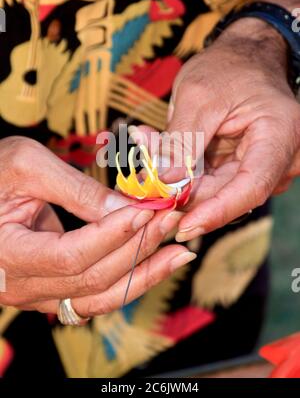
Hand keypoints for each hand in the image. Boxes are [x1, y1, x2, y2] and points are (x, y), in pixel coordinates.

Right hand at [0, 137, 194, 315]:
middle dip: (138, 248)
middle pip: (92, 279)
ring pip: (99, 297)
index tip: (147, 210)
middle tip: (172, 218)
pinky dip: (128, 280)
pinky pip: (95, 295)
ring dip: (143, 274)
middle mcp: (20, 285)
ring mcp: (36, 293)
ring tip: (179, 251)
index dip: (114, 234)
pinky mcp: (51, 288)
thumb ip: (77, 190)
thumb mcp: (28, 166)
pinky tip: (155, 263)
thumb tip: (126, 208)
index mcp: (6, 254)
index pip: (71, 255)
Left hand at [133, 18, 299, 239]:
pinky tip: (158, 150)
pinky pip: (211, 180)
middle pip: (228, 194)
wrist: (243, 57)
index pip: (251, 187)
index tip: (182, 227)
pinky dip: (183, 170)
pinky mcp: (243, 167)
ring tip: (147, 147)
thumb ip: (181, 142)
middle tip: (141, 178)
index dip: (215, 211)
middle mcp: (279, 157)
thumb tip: (163, 183)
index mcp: (280, 135)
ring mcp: (262, 165)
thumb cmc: (228, 68)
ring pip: (215, 190)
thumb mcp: (199, 96)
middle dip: (181, 191)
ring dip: (176, 177)